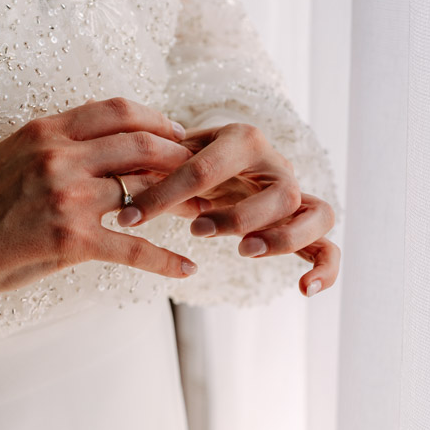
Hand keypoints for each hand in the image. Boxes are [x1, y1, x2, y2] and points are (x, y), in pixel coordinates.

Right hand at [0, 98, 200, 327]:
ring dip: (182, 206)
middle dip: (182, 159)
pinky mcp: (70, 241)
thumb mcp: (10, 154)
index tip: (178, 135)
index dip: (158, 120)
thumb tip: (95, 134)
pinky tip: (186, 270)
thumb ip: (54, 141)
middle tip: (202, 173)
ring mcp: (67, 198)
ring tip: (205, 215)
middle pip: (143, 146)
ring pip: (144, 193)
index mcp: (47, 131)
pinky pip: (133, 248)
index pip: (119, 111)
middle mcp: (61, 157)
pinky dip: (165, 260)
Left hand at [117, 123, 338, 297]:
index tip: (128, 220)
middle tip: (195, 230)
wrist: (225, 160)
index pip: (206, 165)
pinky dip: (326, 267)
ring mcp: (295, 194)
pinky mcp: (307, 224)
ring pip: (313, 213)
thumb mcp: (167, 156)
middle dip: (235, 215)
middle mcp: (275, 164)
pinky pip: (329, 245)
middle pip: (276, 189)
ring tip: (245, 251)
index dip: (164, 194)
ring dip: (280, 237)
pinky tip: (305, 290)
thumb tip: (100, 155)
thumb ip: (146, 161)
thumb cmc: (189, 160)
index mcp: (239, 139)